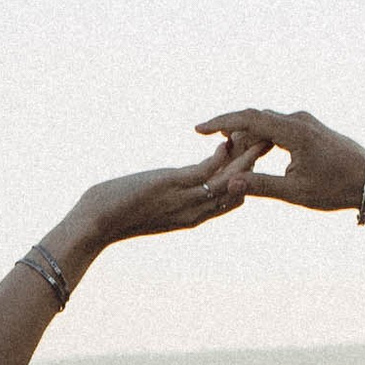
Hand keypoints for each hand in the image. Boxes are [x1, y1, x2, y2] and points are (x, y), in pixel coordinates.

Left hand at [67, 145, 260, 252]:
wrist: (96, 224)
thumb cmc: (115, 214)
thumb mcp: (150, 207)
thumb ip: (168, 198)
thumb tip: (165, 188)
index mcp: (192, 217)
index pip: (230, 202)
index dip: (245, 182)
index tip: (255, 164)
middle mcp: (194, 212)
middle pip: (237, 191)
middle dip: (253, 168)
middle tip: (268, 147)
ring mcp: (185, 200)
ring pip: (228, 180)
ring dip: (246, 160)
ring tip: (260, 140)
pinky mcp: (172, 186)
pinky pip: (207, 171)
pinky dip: (221, 156)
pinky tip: (227, 141)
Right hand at [194, 107, 364, 211]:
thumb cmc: (336, 188)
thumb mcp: (296, 192)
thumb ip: (261, 185)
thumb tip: (228, 184)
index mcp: (294, 132)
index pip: (249, 118)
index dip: (221, 122)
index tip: (199, 129)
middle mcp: (299, 120)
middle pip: (255, 119)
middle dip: (232, 133)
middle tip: (215, 152)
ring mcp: (306, 122)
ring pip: (267, 123)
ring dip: (247, 136)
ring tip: (232, 156)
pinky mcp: (310, 128)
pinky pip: (279, 126)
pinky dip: (262, 137)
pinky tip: (256, 152)